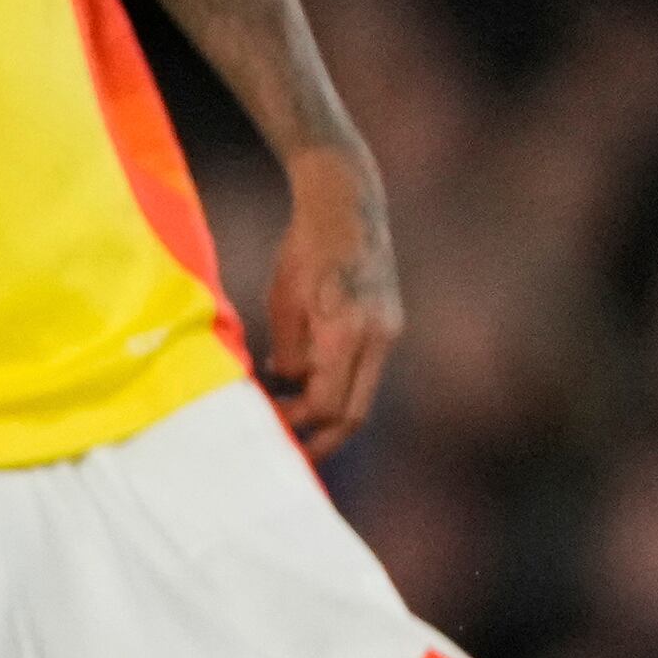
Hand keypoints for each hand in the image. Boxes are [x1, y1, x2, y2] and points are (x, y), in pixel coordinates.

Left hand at [259, 146, 402, 455]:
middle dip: (322, 438)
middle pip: (355, 413)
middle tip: (288, 450)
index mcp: (348, 334)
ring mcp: (389, 333)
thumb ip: (289, 349)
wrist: (346, 208)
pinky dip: (337, 385)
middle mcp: (378, 339)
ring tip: (289, 416)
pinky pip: (364, 372)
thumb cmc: (304, 249)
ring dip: (328, 412)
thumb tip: (288, 383)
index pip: (329, 405)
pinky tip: (303, 381)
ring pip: (362, 395)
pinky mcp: (388, 325)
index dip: (298, 425)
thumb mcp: (283, 299)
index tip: (268, 428)